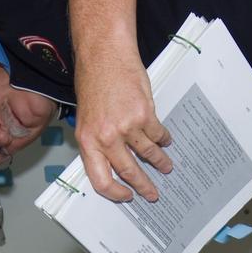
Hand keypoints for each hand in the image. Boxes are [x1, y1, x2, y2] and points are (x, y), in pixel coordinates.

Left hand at [73, 43, 172, 202]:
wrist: (105, 56)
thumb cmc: (93, 82)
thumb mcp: (85, 118)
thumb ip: (96, 141)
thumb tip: (109, 162)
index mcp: (88, 141)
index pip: (100, 179)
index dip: (115, 193)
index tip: (127, 196)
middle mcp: (106, 137)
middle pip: (129, 171)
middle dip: (144, 186)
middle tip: (153, 193)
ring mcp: (127, 127)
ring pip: (148, 154)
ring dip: (160, 163)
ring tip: (166, 167)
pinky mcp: (144, 115)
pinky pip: (158, 135)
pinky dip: (164, 140)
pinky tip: (166, 141)